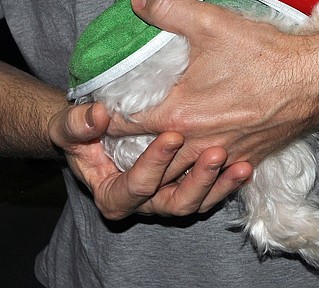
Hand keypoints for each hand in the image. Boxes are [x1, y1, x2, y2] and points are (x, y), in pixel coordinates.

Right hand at [48, 101, 251, 219]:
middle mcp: (144, 202)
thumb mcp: (71, 126)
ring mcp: (169, 196)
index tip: (173, 136)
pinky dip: (229, 181)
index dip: (154, 165)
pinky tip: (248, 163)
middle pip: (174, 203)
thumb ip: (77, 124)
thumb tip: (98, 116)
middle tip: (216, 153)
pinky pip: (212, 192)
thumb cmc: (83, 131)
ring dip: (219, 184)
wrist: (98, 134)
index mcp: (113, 194)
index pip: (136, 187)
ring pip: (197, 202)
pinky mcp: (189, 186)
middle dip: (197, 180)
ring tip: (239, 165)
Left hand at [106, 0, 318, 174]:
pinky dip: (196, 170)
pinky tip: (195, 153)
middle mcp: (196, 144)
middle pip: (144, 161)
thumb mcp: (212, 23)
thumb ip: (169, 9)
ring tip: (150, 149)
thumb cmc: (265, 56)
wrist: (316, 81)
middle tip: (114, 135)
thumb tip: (139, 0)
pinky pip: (211, 177)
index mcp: (178, 114)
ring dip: (161, 165)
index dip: (102, 117)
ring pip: (177, 177)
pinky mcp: (246, 160)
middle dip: (127, 150)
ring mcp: (223, 157)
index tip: (96, 109)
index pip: (120, 125)